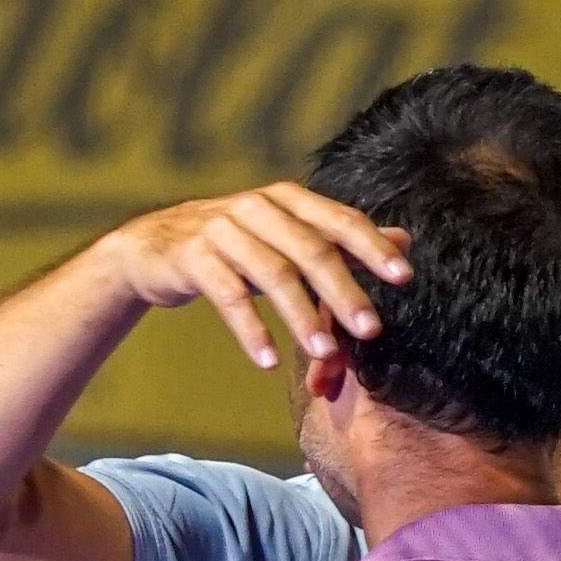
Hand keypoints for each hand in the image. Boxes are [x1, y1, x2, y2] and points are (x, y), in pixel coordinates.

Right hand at [108, 184, 411, 370]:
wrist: (155, 247)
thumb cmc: (235, 246)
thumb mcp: (288, 238)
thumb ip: (341, 241)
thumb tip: (404, 240)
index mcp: (288, 200)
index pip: (340, 221)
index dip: (373, 248)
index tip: (405, 278)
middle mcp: (258, 207)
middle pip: (310, 249)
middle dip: (344, 291)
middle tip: (371, 330)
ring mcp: (222, 229)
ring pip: (271, 273)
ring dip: (300, 317)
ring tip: (323, 353)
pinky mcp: (192, 256)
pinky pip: (227, 296)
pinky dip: (251, 330)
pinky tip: (269, 360)